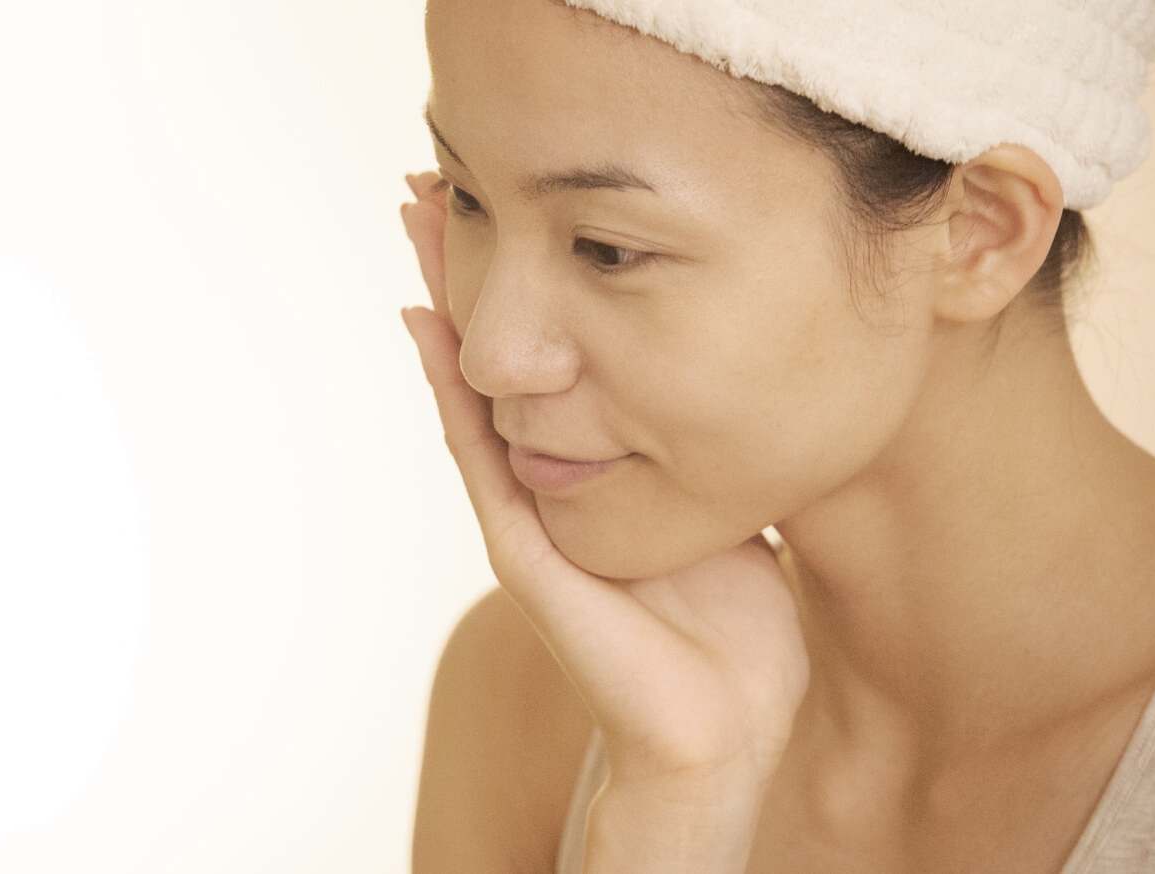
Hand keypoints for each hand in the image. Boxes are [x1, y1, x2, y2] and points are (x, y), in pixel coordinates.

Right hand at [398, 171, 808, 865]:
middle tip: (425, 188)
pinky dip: (449, 389)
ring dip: (437, 307)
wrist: (722, 723)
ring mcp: (522, 518)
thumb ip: (706, 445)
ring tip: (413, 227)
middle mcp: (538, 487)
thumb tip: (740, 370)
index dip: (509, 288)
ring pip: (465, 391)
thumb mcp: (723, 504)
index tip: (493, 203)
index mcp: (582, 475)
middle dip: (457, 275)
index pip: (534, 364)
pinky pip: (476, 454)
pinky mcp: (523, 552)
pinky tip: (429, 329)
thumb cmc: (732, 627)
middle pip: (484, 361)